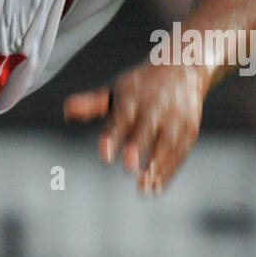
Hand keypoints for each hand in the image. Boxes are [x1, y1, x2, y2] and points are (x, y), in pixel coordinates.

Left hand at [63, 59, 206, 194]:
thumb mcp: (114, 90)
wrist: (183, 68)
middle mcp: (155, 107)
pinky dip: (169, 171)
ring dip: (157, 167)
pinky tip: (156, 188)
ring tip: (144, 187)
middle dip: (139, 147)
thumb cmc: (140, 86)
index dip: (113, 135)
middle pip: (146, 129)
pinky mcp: (189, 131)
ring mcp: (175, 119)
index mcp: (132, 97)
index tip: (105, 153)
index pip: (121, 116)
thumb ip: (91, 103)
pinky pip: (179, 153)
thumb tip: (66, 110)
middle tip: (129, 166)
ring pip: (166, 145)